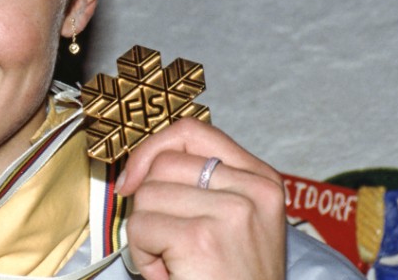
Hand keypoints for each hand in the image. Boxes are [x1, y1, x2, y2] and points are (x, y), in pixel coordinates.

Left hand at [117, 118, 285, 279]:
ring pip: (146, 195)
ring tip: (175, 262)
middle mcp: (253, 190)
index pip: (192, 131)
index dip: (152, 149)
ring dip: (147, 234)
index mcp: (262, 180)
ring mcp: (231, 212)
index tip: (135, 178)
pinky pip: (141, 228)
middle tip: (170, 242)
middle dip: (149, 203)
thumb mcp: (231, 222)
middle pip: (163, 163)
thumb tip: (141, 166)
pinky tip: (172, 274)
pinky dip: (144, 257)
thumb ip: (201, 185)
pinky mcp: (201, 237)